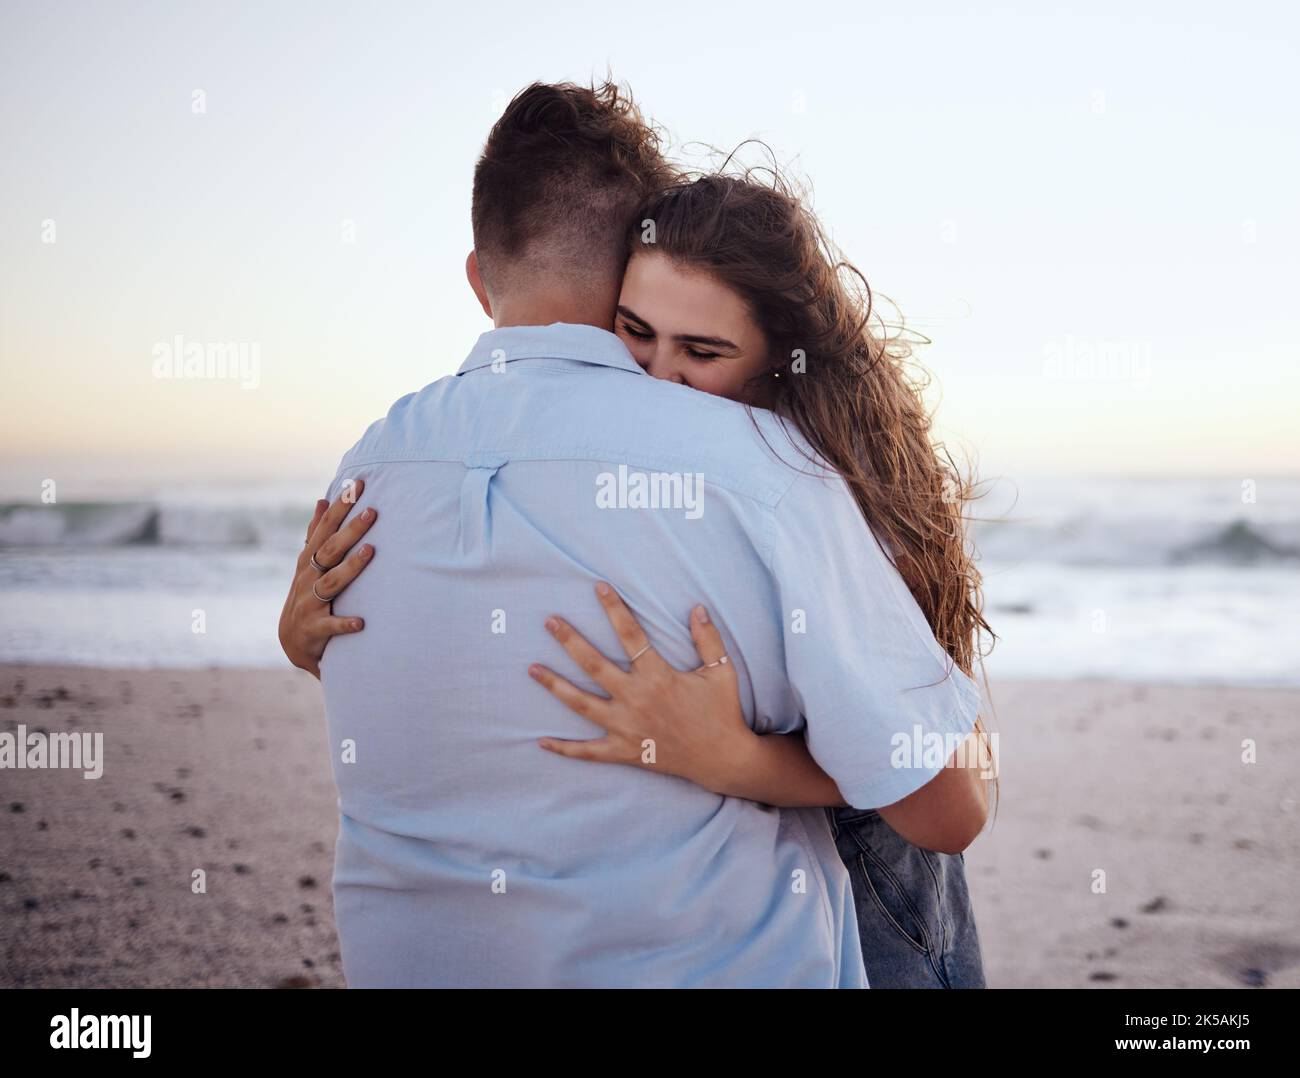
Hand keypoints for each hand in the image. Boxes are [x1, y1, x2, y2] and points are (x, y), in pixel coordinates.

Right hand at [278, 480, 375, 677]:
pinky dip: (345, 623)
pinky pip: (331, 625)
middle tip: (372, 512)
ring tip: (370, 551)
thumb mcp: (308, 563)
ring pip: (331, 582)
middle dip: (350, 531)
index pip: (325, 528)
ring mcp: (310, 603)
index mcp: (309, 561)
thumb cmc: (307, 594)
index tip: (356, 486)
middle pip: (330, 551)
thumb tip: (322, 500)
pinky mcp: (316, 628)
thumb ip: (316, 533)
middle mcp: (308, 578)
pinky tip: (361, 622)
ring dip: (351, 567)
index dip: (339, 507)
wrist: (294, 641)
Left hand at [529, 582, 756, 792]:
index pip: (630, 635)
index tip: (599, 587)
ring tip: (531, 668)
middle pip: (594, 665)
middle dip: (570, 641)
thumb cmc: (722, 711)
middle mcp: (636, 700)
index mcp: (658, 677)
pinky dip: (565, 749)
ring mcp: (626, 727)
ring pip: (581, 704)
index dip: (615, 609)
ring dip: (554, 685)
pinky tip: (542, 741)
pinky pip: (589, 752)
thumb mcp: (721, 671)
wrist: (722, 758)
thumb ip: (708, 639)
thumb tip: (697, 607)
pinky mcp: (624, 751)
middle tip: (550, 621)